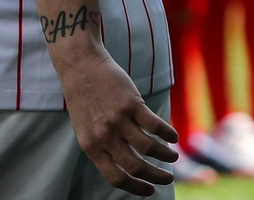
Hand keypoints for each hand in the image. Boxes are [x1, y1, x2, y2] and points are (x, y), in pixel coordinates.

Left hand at [58, 45, 178, 195]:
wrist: (80, 66)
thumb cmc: (83, 99)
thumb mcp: (84, 129)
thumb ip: (100, 148)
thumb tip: (122, 168)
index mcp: (91, 147)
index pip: (116, 178)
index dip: (136, 188)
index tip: (149, 191)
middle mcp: (104, 137)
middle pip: (136, 167)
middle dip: (156, 177)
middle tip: (168, 178)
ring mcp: (118, 120)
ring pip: (149, 148)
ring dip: (165, 156)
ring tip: (173, 156)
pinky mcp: (131, 103)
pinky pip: (154, 125)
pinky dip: (168, 134)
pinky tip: (173, 137)